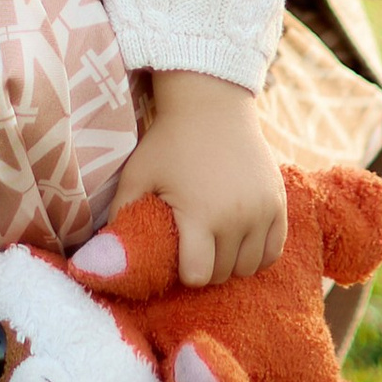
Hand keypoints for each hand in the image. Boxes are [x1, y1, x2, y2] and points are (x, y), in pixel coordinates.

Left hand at [109, 70, 290, 287]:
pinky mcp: (278, 203)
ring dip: (231, 263)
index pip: (198, 276)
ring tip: (214, 242)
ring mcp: (262, 211)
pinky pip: (273, 251)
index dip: (183, 272)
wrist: (212, 105)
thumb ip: (121, 216)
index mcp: (200, 214)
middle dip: (206, 267)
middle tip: (193, 246)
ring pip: (250, 267)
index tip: (176, 255)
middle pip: (223, 274)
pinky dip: (257, 254)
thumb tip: (103, 253)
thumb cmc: (169, 142)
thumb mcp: (137, 175)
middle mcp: (237, 217)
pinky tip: (239, 240)